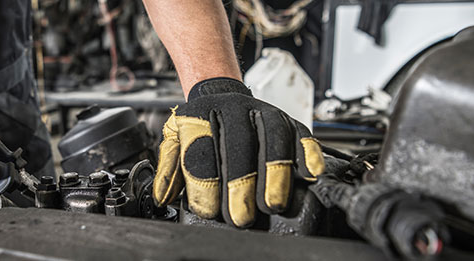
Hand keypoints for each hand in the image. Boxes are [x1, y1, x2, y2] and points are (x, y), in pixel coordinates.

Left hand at [153, 78, 324, 226]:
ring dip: (275, 173)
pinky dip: (308, 154)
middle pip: (238, 144)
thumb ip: (170, 168)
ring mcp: (264, 112)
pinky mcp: (289, 120)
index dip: (205, 182)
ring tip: (272, 203)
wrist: (219, 94)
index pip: (202, 147)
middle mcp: (234, 109)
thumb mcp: (175, 139)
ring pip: (273, 139)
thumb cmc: (199, 125)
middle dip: (240, 183)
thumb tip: (163, 196)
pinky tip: (310, 174)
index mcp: (201, 114)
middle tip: (240, 215)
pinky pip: (302, 134)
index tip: (208, 209)